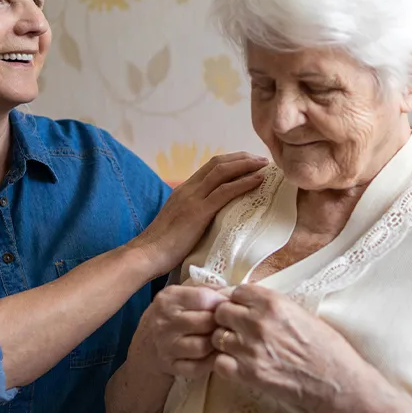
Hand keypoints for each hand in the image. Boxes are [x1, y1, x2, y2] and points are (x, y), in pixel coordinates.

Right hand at [132, 152, 266, 256]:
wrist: (146, 254)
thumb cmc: (162, 246)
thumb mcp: (180, 222)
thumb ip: (194, 214)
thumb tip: (212, 218)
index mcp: (184, 190)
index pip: (210, 167)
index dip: (232, 161)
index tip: (249, 162)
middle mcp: (188, 189)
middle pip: (218, 163)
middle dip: (242, 158)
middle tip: (262, 159)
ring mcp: (193, 198)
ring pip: (223, 172)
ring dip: (247, 165)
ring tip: (265, 164)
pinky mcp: (198, 211)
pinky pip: (225, 191)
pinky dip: (244, 183)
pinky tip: (258, 180)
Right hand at [133, 285, 226, 378]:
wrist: (145, 346)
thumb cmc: (171, 316)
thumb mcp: (181, 296)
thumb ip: (206, 291)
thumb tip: (233, 292)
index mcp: (169, 299)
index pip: (203, 297)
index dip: (221, 302)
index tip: (229, 306)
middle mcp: (164, 322)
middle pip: (206, 322)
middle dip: (221, 324)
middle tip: (229, 325)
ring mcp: (166, 346)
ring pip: (204, 346)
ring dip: (217, 344)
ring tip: (221, 340)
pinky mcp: (171, 366)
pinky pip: (198, 367)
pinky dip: (210, 362)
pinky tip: (214, 355)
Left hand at [208, 285, 373, 410]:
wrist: (335, 381)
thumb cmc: (325, 348)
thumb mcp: (301, 313)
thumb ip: (272, 306)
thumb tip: (248, 302)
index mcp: (273, 303)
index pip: (237, 292)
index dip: (239, 301)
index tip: (244, 309)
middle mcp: (257, 322)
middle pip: (221, 312)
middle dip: (228, 320)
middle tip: (239, 330)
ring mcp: (249, 349)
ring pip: (217, 337)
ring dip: (226, 342)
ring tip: (242, 350)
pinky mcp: (247, 374)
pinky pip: (219, 362)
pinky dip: (226, 364)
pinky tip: (240, 365)